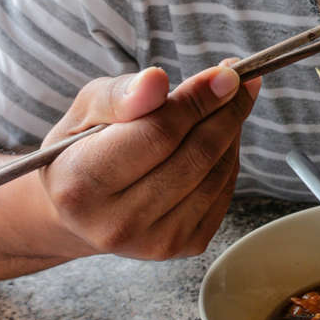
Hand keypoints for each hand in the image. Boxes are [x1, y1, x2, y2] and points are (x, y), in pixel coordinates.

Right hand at [38, 61, 259, 260]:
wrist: (81, 213)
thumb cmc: (82, 152)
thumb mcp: (84, 112)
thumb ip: (120, 95)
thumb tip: (157, 81)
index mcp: (82, 184)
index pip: (158, 134)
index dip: (198, 100)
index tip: (225, 73)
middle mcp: (118, 222)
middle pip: (195, 155)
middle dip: (226, 112)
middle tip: (238, 81)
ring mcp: (156, 242)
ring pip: (216, 174)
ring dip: (231, 133)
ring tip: (229, 103)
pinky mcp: (186, 247)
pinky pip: (225, 193)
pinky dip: (229, 160)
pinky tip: (220, 139)